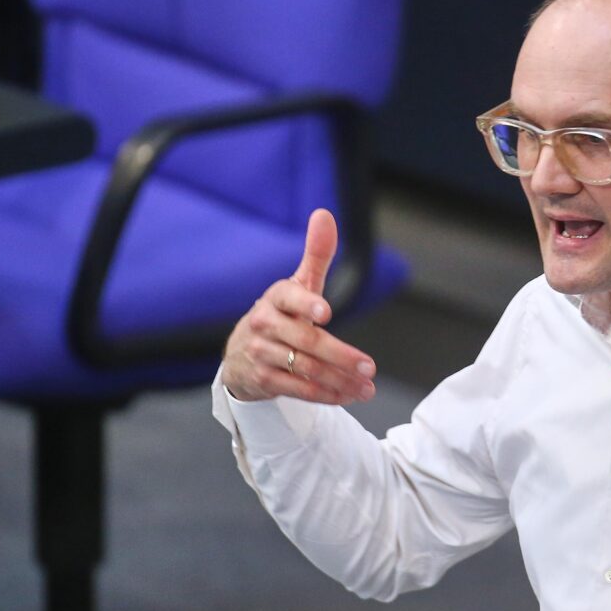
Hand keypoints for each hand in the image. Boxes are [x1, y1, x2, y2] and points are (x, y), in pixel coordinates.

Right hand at [221, 208, 376, 403]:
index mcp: (275, 298)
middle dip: (339, 355)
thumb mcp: (297, 284)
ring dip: (339, 380)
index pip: (288, 298)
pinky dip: (325, 394)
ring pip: (304, 369)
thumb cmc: (282, 313)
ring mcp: (261, 354)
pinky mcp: (263, 380)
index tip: (325, 313)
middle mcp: (264, 325)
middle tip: (369, 366)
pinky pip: (297, 389)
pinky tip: (348, 395)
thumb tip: (324, 215)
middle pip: (305, 341)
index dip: (306, 304)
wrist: (242, 354)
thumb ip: (316, 254)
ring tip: (367, 387)